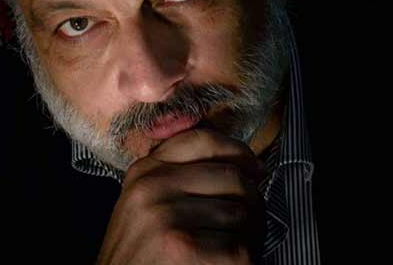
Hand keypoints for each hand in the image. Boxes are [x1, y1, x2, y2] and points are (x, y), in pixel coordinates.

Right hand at [95, 129, 265, 264]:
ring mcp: (166, 218)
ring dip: (249, 234)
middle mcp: (151, 189)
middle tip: (250, 222)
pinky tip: (226, 264)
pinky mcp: (183, 250)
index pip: (203, 140)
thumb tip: (239, 163)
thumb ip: (177, 177)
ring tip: (231, 248)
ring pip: (241, 212)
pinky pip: (240, 247)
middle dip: (251, 200)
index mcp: (144, 173)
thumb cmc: (138, 257)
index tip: (254, 168)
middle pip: (232, 176)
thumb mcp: (144, 206)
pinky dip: (243, 260)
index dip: (238, 152)